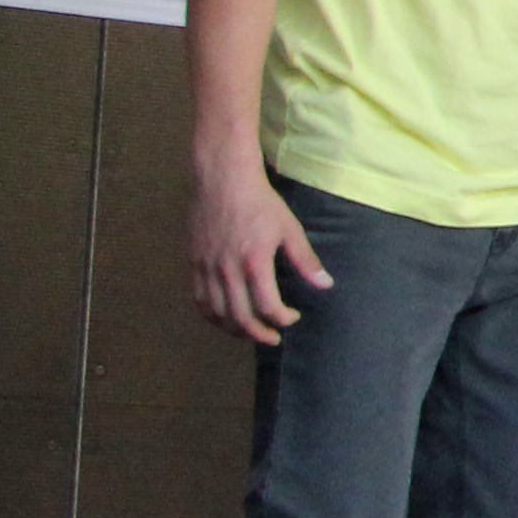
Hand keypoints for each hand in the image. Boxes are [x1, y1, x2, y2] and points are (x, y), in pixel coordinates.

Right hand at [187, 158, 328, 344]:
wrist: (222, 179)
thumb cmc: (259, 201)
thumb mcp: (289, 228)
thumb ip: (306, 260)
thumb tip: (325, 284)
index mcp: (254, 261)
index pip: (268, 306)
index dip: (282, 319)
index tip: (292, 317)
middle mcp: (227, 269)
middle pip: (240, 317)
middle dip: (258, 333)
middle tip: (272, 338)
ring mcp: (206, 267)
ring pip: (216, 312)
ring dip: (234, 329)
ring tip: (249, 332)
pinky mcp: (193, 262)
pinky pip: (198, 298)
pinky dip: (211, 315)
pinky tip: (224, 318)